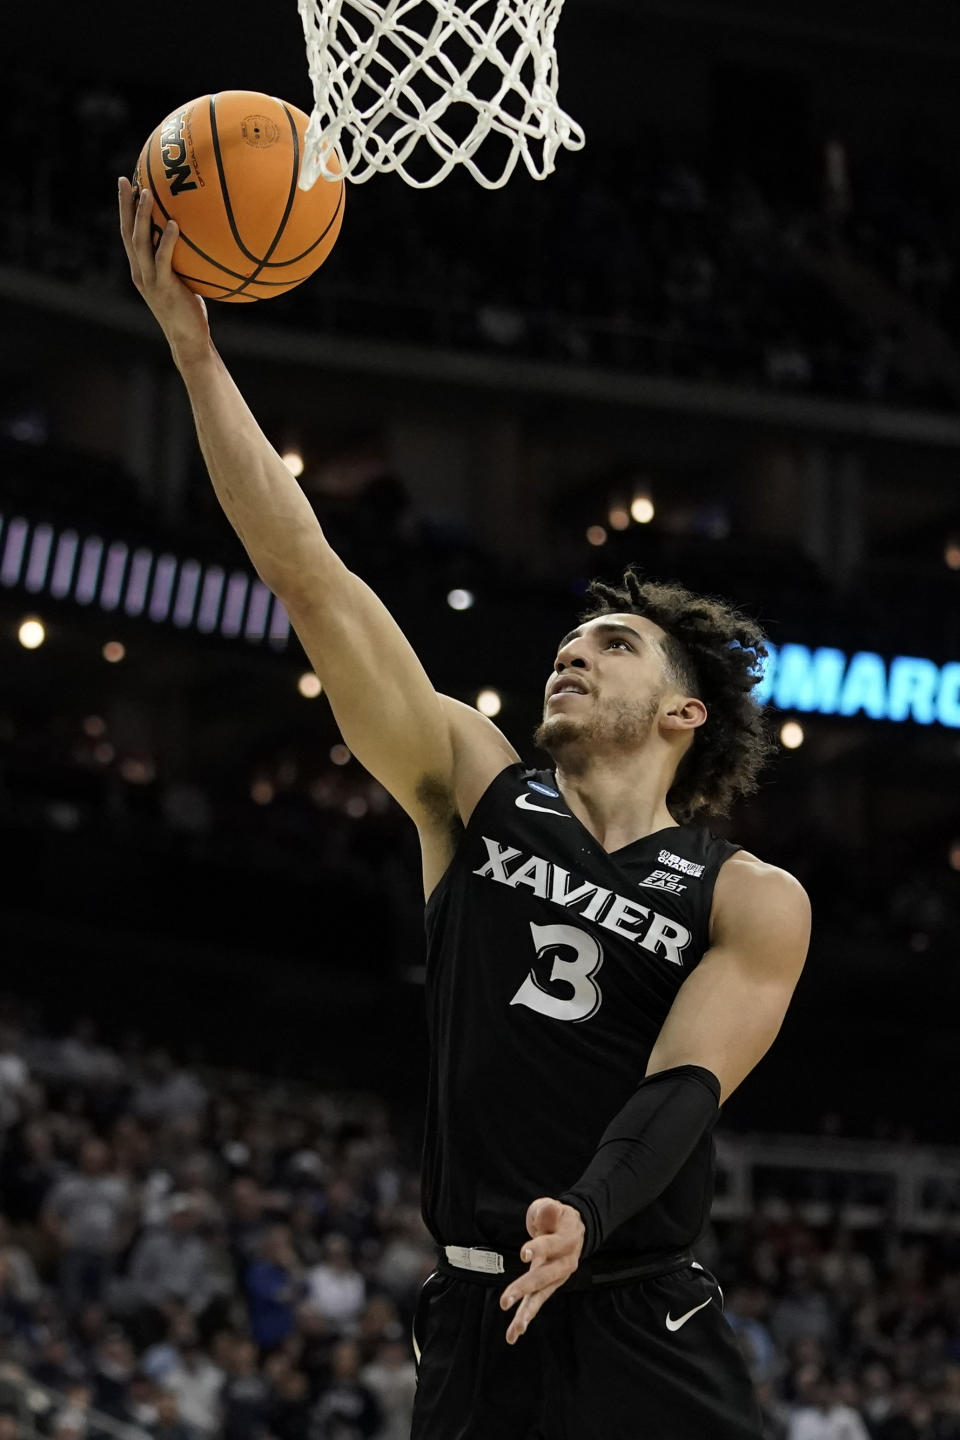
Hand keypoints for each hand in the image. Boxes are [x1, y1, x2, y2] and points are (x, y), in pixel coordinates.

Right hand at [118, 176, 210, 363]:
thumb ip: (182, 261)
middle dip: (125, 205)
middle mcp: (140, 272)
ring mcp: (149, 280)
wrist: (188, 340)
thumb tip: (199, 237)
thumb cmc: (189, 311)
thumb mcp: (183, 281)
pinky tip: (173, 224)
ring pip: (140, 242)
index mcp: (141, 269)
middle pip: (127, 232)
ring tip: (147, 193)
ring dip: (142, 216)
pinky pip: (163, 260)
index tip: (125, 184)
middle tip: (127, 180)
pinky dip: (167, 241)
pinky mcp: (163, 288)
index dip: (124, 209)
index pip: (128, 233)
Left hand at [499, 1197, 583, 1344]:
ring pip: (541, 1296)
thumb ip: (549, 1210)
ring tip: (514, 1331)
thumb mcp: (554, 1207)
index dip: (538, 1248)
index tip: (523, 1253)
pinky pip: (537, 1303)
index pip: (550, 1245)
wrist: (575, 1231)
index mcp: (566, 1240)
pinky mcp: (549, 1286)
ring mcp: (557, 1278)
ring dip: (526, 1313)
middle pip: (543, 1277)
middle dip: (524, 1289)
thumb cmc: (558, 1217)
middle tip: (504, 1301)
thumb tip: (549, 1208)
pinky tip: (514, 1334)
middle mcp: (564, 1263)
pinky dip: (525, 1318)